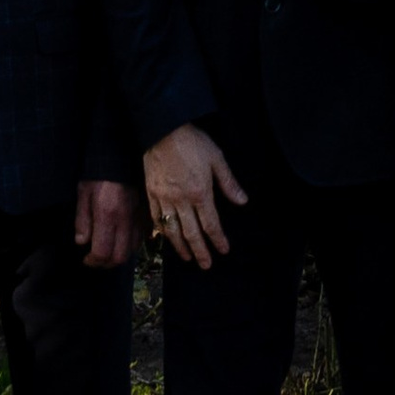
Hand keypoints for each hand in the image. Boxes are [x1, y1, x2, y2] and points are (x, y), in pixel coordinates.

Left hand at [73, 179, 137, 269]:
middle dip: (106, 263)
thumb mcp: (83, 195)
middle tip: (96, 259)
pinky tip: (121, 240)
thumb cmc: (97, 176)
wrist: (119, 159)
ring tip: (108, 251)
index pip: (103, 251)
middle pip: (120, 256)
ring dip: (119, 255)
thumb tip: (82, 243)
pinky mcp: (145, 215)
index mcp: (107, 215)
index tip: (86, 259)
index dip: (93, 261)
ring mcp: (138, 219)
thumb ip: (82, 220)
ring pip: (132, 250)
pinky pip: (141, 239)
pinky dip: (130, 245)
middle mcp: (125, 221)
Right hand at [143, 124, 247, 266]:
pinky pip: (156, 218)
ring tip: (187, 258)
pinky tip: (166, 238)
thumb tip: (243, 202)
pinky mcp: (151, 193)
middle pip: (191, 233)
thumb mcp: (217, 159)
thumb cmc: (192, 142)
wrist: (162, 129)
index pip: (211, 224)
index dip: (218, 239)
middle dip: (200, 251)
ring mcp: (164, 198)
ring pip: (173, 230)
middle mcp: (181, 200)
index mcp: (200, 193)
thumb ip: (229, 183)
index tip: (223, 250)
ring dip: (181, 247)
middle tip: (206, 265)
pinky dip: (162, 231)